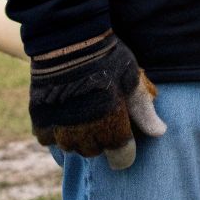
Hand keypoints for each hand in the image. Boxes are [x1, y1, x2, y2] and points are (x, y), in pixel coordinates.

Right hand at [29, 31, 167, 170]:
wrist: (68, 40)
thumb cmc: (108, 58)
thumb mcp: (132, 80)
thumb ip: (143, 110)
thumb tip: (159, 132)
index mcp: (112, 123)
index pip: (121, 158)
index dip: (125, 152)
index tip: (126, 144)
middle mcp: (85, 131)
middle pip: (95, 152)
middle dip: (102, 141)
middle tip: (105, 120)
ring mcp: (60, 126)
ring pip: (71, 147)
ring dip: (79, 138)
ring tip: (85, 117)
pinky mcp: (39, 118)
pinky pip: (47, 139)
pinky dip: (55, 132)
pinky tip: (64, 116)